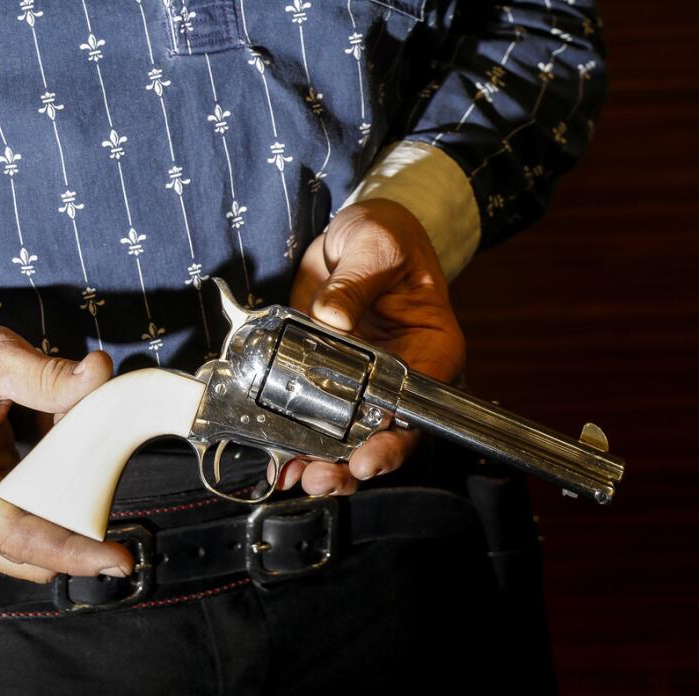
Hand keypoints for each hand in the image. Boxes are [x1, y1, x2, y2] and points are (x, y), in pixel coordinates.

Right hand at [0, 315, 134, 583]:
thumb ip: (44, 373)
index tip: (114, 558)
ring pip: (25, 544)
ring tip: (94, 476)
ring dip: (64, 517)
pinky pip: (22, 522)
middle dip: (74, 541)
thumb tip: (98, 375)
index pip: (9, 531)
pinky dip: (52, 501)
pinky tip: (70, 467)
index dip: (65, 549)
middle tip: (126, 532)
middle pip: (20, 550)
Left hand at [277, 198, 464, 497]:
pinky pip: (312, 414)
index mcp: (431, 350)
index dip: (393, 438)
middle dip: (351, 463)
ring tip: (293, 474)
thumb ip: (354, 282)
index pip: (418, 407)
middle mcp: (399, 376)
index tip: (366, 455)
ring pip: (347, 437)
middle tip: (320, 475)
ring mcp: (361, 380)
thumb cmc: (386, 236)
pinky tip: (275, 455)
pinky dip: (294, 438)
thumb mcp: (375, 246)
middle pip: (383, 435)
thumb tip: (331, 318)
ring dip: (320, 461)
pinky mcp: (324, 374)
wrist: (358, 232)